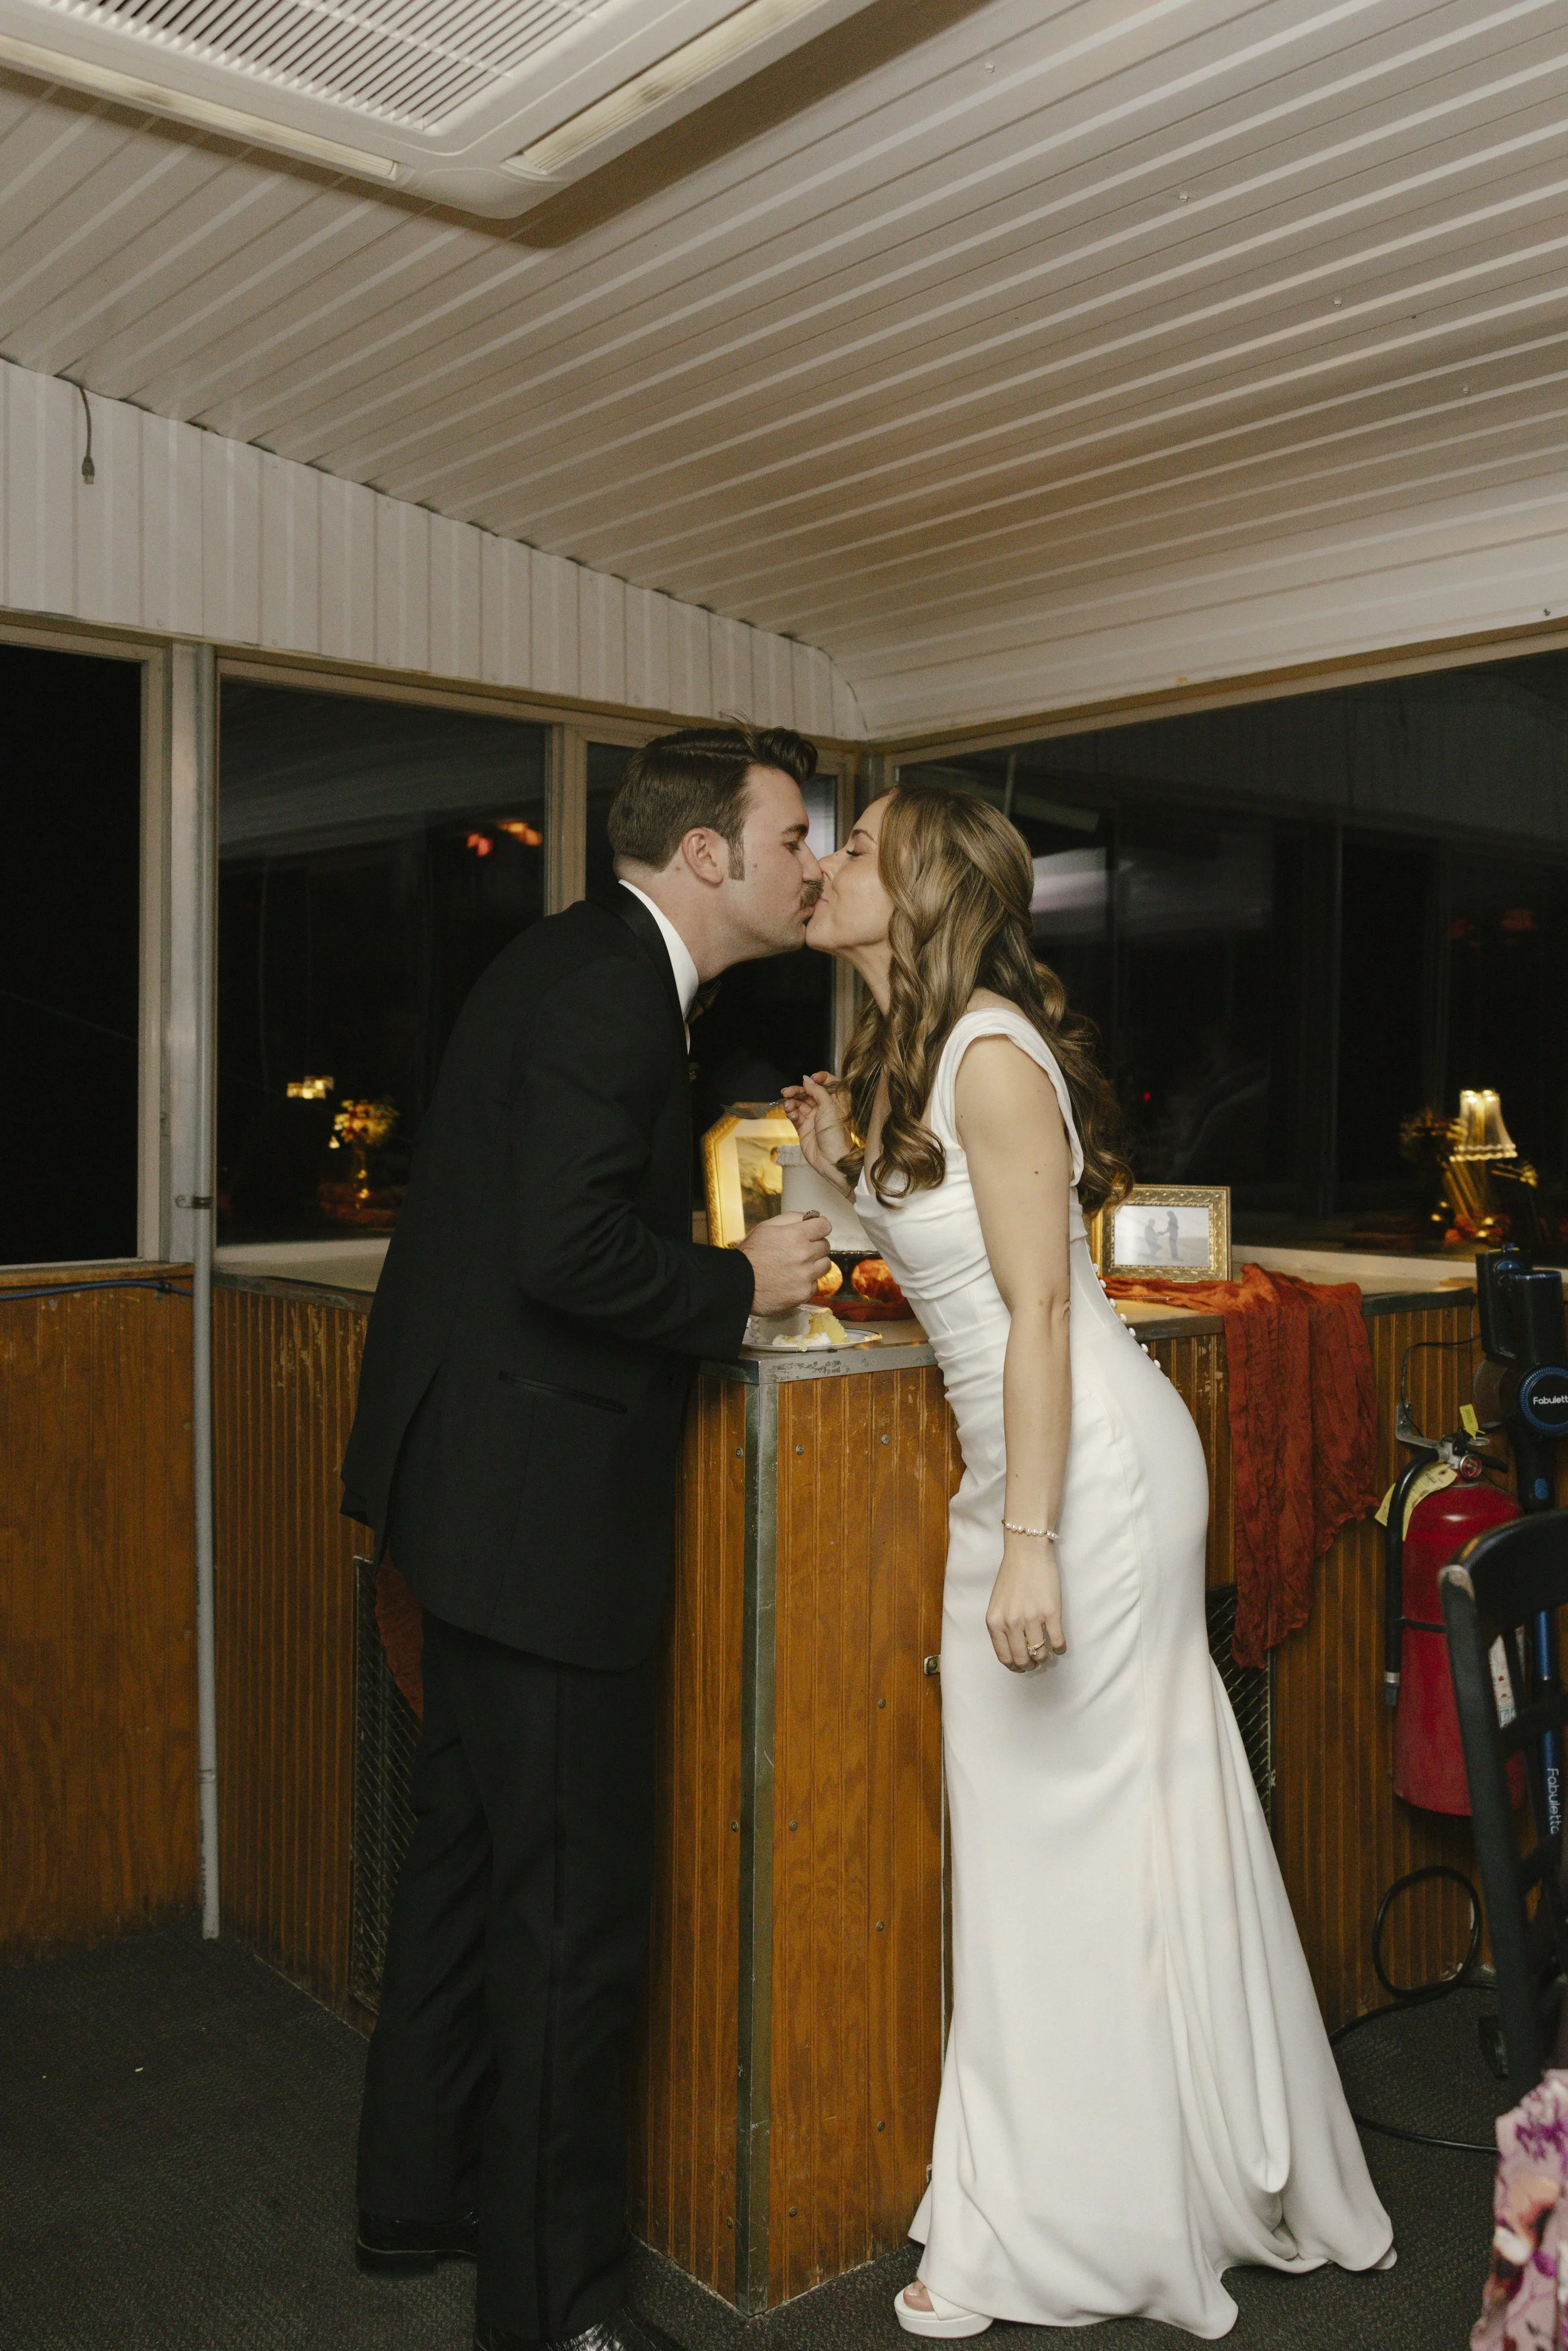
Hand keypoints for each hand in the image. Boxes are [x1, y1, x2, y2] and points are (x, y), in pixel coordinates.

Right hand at [739, 1210, 832, 1314]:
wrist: (737, 1283)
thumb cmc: (749, 1256)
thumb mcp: (765, 1227)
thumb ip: (791, 1218)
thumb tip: (810, 1217)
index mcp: (796, 1236)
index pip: (825, 1225)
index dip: (818, 1228)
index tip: (814, 1232)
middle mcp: (804, 1255)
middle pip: (825, 1246)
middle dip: (814, 1246)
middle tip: (798, 1251)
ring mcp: (805, 1276)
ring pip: (825, 1265)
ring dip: (814, 1264)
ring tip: (796, 1267)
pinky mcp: (803, 1293)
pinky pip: (815, 1285)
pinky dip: (806, 1283)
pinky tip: (792, 1281)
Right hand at [780, 1072, 852, 1187]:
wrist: (832, 1159)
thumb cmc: (836, 1134)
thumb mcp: (829, 1106)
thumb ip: (817, 1090)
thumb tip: (807, 1079)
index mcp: (837, 1101)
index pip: (828, 1083)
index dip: (818, 1079)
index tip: (810, 1079)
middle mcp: (825, 1108)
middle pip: (809, 1092)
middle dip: (798, 1091)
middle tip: (787, 1091)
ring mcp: (814, 1118)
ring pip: (799, 1104)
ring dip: (792, 1102)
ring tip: (788, 1106)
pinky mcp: (804, 1128)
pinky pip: (795, 1115)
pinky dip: (791, 1112)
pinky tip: (790, 1113)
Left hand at [985, 1534, 1065, 1672]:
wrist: (1027, 1552)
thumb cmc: (1012, 1575)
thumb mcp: (997, 1603)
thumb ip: (1001, 1625)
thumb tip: (1013, 1647)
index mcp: (995, 1622)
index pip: (1004, 1656)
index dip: (1014, 1666)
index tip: (1021, 1666)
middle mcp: (1011, 1623)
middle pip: (1022, 1659)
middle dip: (1030, 1665)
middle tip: (1035, 1661)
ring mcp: (1031, 1619)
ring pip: (1040, 1654)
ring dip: (1044, 1657)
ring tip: (1047, 1652)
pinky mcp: (1051, 1614)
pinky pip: (1057, 1642)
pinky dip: (1059, 1649)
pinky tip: (1059, 1646)